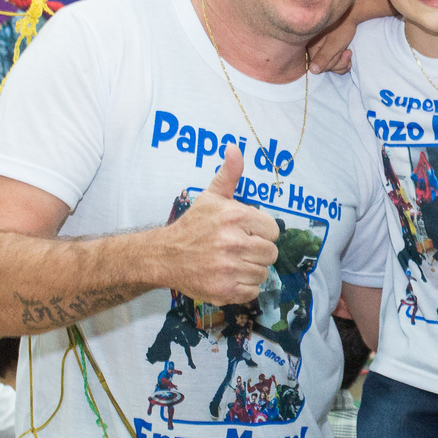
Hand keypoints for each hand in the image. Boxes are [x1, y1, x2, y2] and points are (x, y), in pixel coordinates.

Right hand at [161, 144, 279, 304]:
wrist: (164, 256)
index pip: (273, 230)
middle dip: (258, 251)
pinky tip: (230, 276)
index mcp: (234, 216)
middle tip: (239, 248)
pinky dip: (244, 286)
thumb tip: (234, 147)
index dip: (261, 232)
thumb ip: (229, 174)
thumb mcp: (211, 197)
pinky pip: (253, 290)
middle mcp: (232, 242)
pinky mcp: (224, 290)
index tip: (246, 232)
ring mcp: (228, 268)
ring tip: (233, 262)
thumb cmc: (194, 225)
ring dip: (251, 269)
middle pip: (271, 253)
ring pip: (263, 272)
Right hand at [307, 9, 356, 74]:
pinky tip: (348, 54)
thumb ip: (323, 57)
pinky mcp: (328, 49)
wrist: (351, 14)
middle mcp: (313, 49)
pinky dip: (343, 61)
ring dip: (343, 63)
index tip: (342, 54)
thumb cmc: (342, 27)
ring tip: (349, 52)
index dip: (333, 63)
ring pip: (331, 66)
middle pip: (325, 67)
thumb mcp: (334, 44)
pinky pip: (334, 62)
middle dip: (339, 62)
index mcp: (311, 47)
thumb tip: (312, 70)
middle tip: (348, 52)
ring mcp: (321, 50)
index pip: (318, 67)